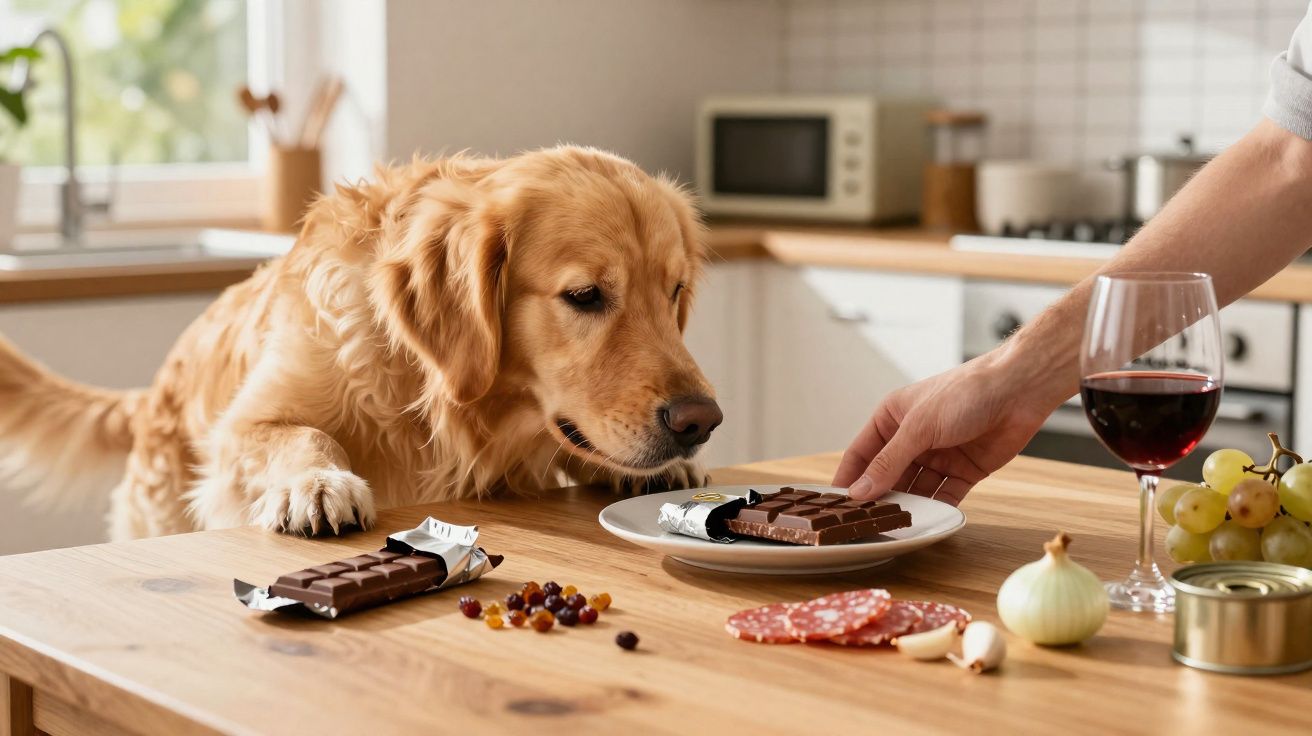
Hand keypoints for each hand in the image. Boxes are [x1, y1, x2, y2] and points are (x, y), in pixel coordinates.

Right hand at [832, 350, 1063, 505]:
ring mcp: (938, 455)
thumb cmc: (965, 393)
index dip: (849, 478)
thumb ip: (889, 462)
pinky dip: (939, 508)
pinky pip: (945, 495)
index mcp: (892, 418)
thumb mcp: (919, 427)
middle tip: (867, 525)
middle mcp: (912, 437)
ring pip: (916, 488)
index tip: (837, 507)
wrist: (1019, 390)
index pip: (861, 453)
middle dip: (879, 497)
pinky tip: (931, 521)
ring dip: (909, 506)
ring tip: (898, 527)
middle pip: (888, 475)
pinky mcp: (964, 470)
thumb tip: (860, 491)